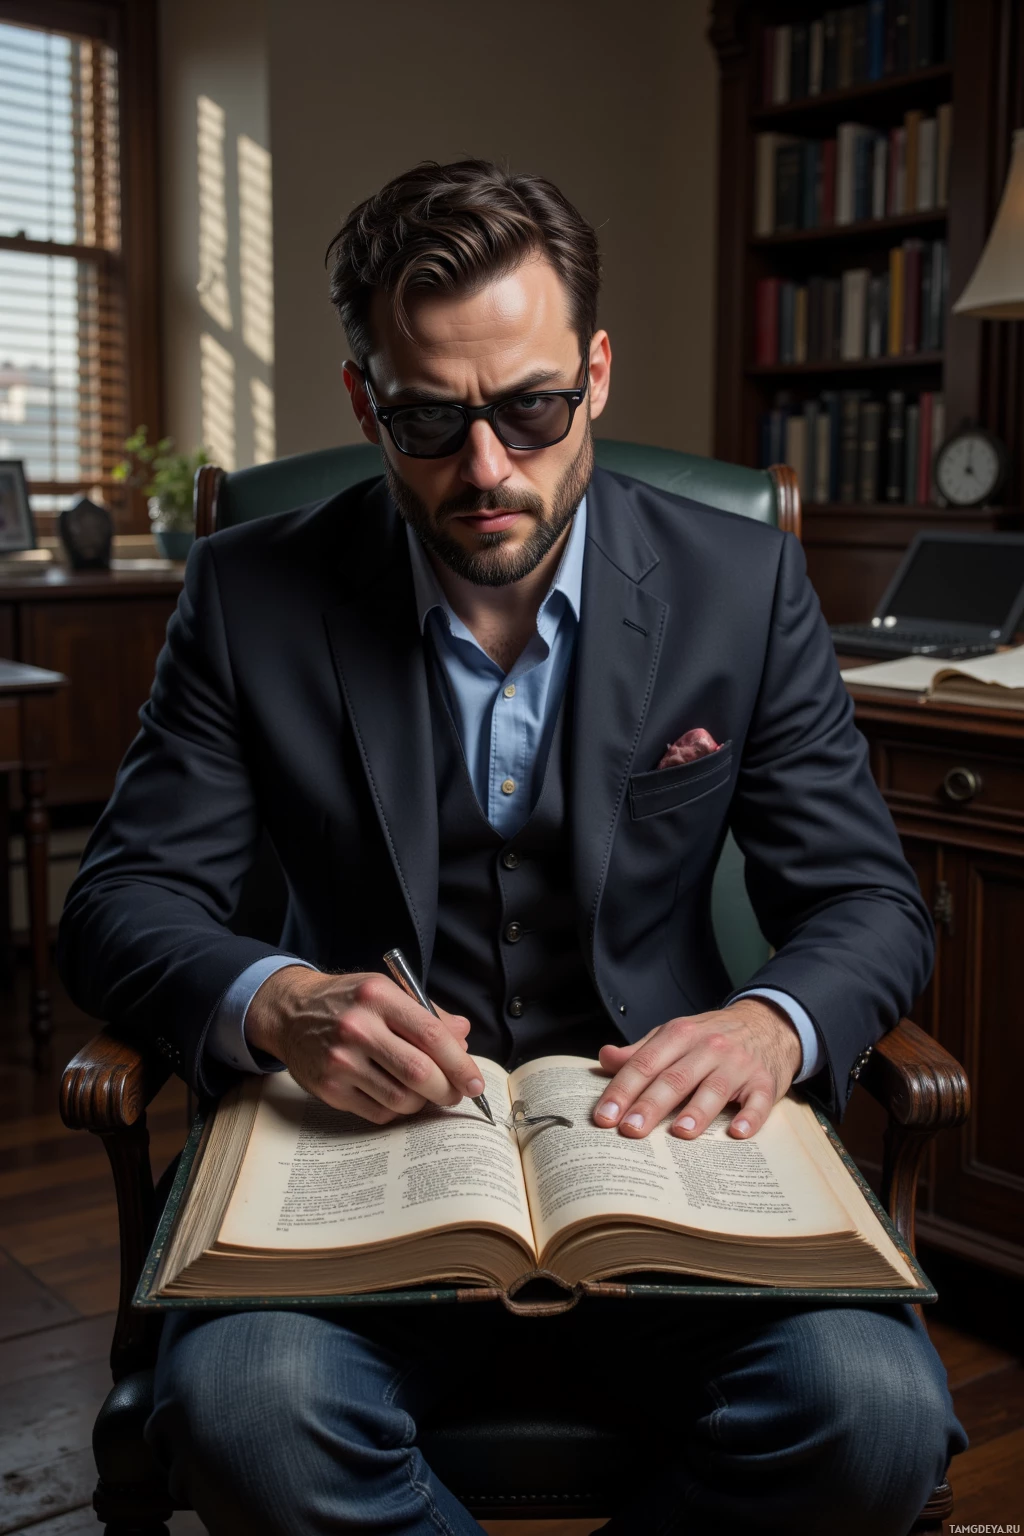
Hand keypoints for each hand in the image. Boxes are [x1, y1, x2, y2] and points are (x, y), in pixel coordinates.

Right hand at [246, 966, 484, 1124]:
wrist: (290, 1013)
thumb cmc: (348, 1002)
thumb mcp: (386, 992)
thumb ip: (427, 1014)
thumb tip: (463, 1038)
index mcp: (378, 998)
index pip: (431, 1035)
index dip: (460, 1063)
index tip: (476, 1081)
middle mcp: (357, 1028)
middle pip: (418, 1072)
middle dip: (447, 1090)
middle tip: (456, 1094)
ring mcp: (340, 1061)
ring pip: (401, 1099)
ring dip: (423, 1102)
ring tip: (425, 1093)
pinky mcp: (329, 1089)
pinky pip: (378, 1112)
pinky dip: (397, 1110)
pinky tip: (397, 1095)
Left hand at [593, 997, 802, 1140]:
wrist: (767, 1024)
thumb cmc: (712, 1036)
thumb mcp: (675, 1035)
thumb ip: (641, 1051)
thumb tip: (605, 1059)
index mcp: (680, 1035)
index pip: (645, 1064)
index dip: (623, 1090)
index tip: (605, 1116)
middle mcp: (709, 1047)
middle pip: (675, 1078)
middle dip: (650, 1105)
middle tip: (630, 1129)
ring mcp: (738, 1065)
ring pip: (715, 1088)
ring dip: (698, 1111)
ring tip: (680, 1132)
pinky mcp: (764, 1083)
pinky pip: (759, 1101)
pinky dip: (750, 1116)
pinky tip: (738, 1132)